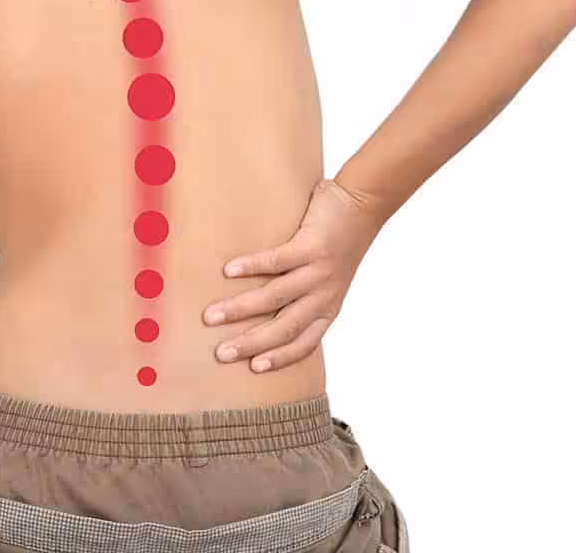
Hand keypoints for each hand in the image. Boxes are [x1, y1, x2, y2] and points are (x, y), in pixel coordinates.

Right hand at [203, 177, 385, 372]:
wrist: (363, 206)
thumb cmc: (338, 242)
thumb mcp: (327, 279)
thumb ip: (302, 294)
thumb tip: (262, 306)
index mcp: (327, 307)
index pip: (305, 343)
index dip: (280, 358)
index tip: (253, 368)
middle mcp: (324, 295)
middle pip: (285, 328)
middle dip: (251, 343)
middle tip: (221, 353)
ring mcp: (318, 272)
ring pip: (276, 298)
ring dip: (241, 308)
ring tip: (211, 315)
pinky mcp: (311, 247)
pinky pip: (278, 261)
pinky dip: (252, 267)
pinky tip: (228, 271)